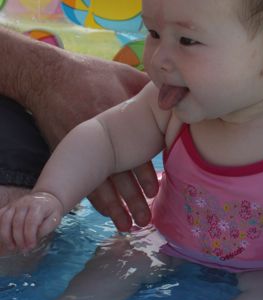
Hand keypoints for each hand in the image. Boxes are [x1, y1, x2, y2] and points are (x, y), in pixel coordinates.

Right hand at [0, 191, 62, 251]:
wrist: (46, 198)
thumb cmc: (51, 211)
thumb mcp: (55, 219)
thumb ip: (46, 228)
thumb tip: (35, 237)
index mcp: (38, 206)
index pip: (31, 221)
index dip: (29, 236)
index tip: (31, 246)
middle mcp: (24, 203)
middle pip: (17, 222)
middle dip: (19, 238)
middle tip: (23, 249)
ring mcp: (15, 204)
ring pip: (5, 219)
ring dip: (7, 235)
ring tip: (12, 247)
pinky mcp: (8, 206)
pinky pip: (0, 215)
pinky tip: (4, 237)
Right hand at [28, 51, 158, 228]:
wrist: (49, 77)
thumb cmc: (92, 74)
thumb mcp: (123, 76)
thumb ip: (148, 90)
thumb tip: (176, 98)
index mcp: (117, 118)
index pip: (135, 150)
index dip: (145, 173)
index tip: (156, 190)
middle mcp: (101, 137)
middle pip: (119, 174)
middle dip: (133, 199)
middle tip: (146, 219)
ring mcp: (84, 146)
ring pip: (101, 184)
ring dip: (116, 207)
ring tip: (129, 225)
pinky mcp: (69, 152)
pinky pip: (84, 182)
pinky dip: (97, 200)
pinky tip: (109, 214)